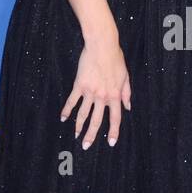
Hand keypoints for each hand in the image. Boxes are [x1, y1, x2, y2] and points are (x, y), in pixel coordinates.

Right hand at [61, 34, 130, 148]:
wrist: (102, 46)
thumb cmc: (115, 59)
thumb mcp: (125, 77)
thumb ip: (126, 93)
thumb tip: (128, 107)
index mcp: (115, 95)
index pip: (115, 118)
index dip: (113, 131)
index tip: (110, 143)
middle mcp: (102, 96)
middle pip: (96, 120)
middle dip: (91, 135)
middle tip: (86, 146)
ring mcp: (90, 92)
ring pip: (83, 114)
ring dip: (79, 126)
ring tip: (75, 136)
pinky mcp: (79, 85)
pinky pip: (72, 101)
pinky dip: (67, 110)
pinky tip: (63, 118)